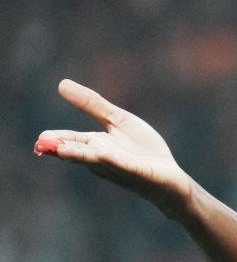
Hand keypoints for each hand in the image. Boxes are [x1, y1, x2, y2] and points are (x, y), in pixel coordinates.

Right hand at [35, 79, 192, 216]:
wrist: (172, 177)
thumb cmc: (143, 151)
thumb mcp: (118, 121)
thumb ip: (92, 104)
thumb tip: (61, 83)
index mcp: (96, 146)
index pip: (70, 142)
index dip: (54, 140)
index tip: (40, 139)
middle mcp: (103, 159)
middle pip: (79, 152)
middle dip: (61, 149)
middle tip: (41, 145)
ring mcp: (120, 167)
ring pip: (97, 160)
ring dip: (80, 155)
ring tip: (61, 150)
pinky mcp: (139, 172)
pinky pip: (124, 166)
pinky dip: (113, 160)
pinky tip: (103, 154)